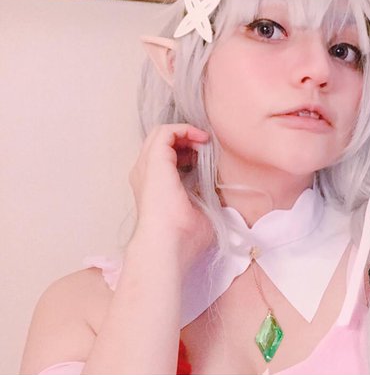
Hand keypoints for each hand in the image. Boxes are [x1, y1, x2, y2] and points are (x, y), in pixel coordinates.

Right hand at [129, 124, 214, 268]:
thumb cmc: (183, 238)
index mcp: (153, 188)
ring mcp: (146, 167)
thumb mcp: (199, 213)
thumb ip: (204, 198)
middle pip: (160, 143)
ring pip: (160, 135)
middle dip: (184, 139)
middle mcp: (145, 175)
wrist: (169, 244)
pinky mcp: (154, 161)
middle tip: (205, 146)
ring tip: (204, 141)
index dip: (186, 152)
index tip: (206, 157)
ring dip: (184, 133)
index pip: (164, 159)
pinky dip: (184, 129)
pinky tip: (201, 139)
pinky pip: (165, 132)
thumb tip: (219, 193)